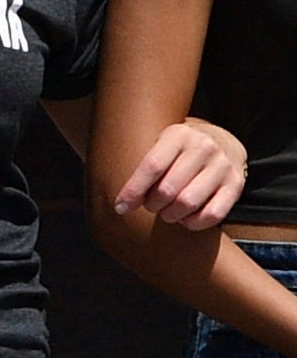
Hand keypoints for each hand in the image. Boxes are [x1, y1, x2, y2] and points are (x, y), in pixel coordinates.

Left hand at [122, 117, 253, 230]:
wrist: (222, 144)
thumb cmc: (177, 152)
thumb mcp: (159, 147)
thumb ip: (140, 167)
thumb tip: (121, 202)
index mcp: (179, 135)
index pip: (152, 166)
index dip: (133, 191)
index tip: (120, 207)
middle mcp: (204, 147)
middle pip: (168, 189)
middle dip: (152, 205)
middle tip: (150, 206)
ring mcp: (223, 165)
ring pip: (188, 203)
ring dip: (170, 215)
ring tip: (166, 212)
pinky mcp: (236, 184)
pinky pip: (212, 214)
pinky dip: (193, 223)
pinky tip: (185, 218)